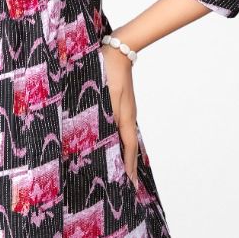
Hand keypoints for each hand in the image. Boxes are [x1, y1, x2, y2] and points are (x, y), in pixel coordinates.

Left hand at [101, 41, 138, 185]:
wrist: (115, 50)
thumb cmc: (107, 72)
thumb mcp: (107, 97)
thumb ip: (109, 118)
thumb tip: (108, 139)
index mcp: (125, 119)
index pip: (129, 151)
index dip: (128, 169)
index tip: (131, 187)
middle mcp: (127, 118)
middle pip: (129, 147)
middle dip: (127, 166)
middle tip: (127, 185)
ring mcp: (124, 111)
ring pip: (124, 138)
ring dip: (123, 154)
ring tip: (121, 170)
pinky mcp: (119, 104)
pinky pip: (119, 128)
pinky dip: (118, 141)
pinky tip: (112, 143)